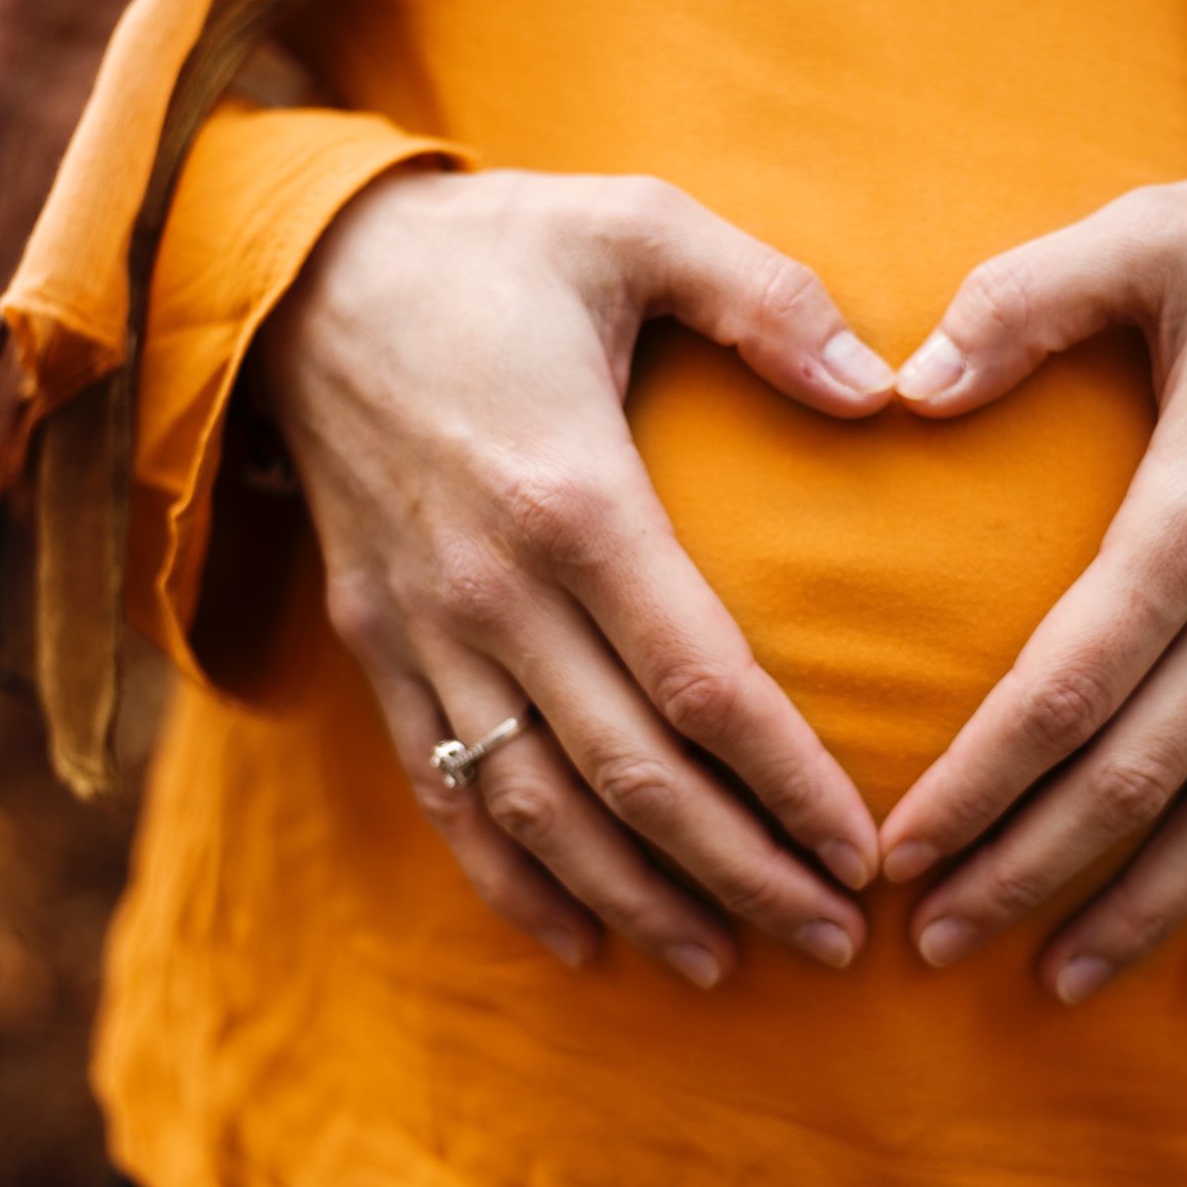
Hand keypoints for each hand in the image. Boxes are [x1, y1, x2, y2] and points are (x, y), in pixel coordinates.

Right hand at [258, 166, 896, 987]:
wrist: (299, 273)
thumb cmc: (495, 249)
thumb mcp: (636, 222)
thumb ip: (768, 297)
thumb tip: (887, 391)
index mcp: (574, 497)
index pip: (701, 684)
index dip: (788, 782)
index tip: (865, 851)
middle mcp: (493, 589)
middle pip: (631, 778)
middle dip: (741, 874)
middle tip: (837, 941)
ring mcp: (425, 632)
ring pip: (537, 811)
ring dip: (636, 901)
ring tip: (729, 964)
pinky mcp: (378, 648)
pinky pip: (443, 794)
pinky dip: (509, 882)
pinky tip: (579, 944)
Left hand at [879, 160, 1186, 1001]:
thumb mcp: (1154, 236)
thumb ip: (1020, 303)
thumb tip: (905, 383)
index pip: (1064, 693)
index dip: (977, 789)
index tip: (901, 857)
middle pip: (1135, 780)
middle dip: (1028, 874)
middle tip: (934, 946)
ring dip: (1146, 906)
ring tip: (1061, 982)